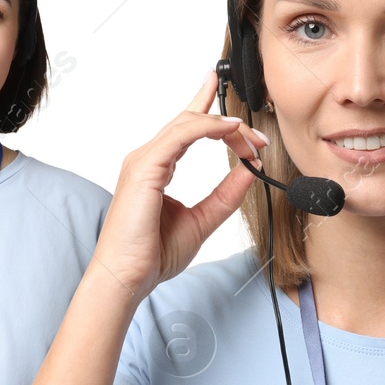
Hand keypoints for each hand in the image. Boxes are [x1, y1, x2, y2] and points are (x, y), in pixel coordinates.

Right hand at [86, 71, 262, 297]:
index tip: (237, 109)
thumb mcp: (203, 220)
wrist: (126, 277)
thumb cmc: (152, 254)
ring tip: (252, 140)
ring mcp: (143, 160)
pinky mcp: (144, 168)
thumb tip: (249, 173)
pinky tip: (230, 131)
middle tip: (258, 135)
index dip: (207, 107)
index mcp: (157, 167)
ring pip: (188, 123)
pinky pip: (180, 135)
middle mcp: (148, 158)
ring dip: (225, 127)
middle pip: (191, 121)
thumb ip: (225, 195)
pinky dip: (208, 128)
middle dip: (228, 122)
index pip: (185, 127)